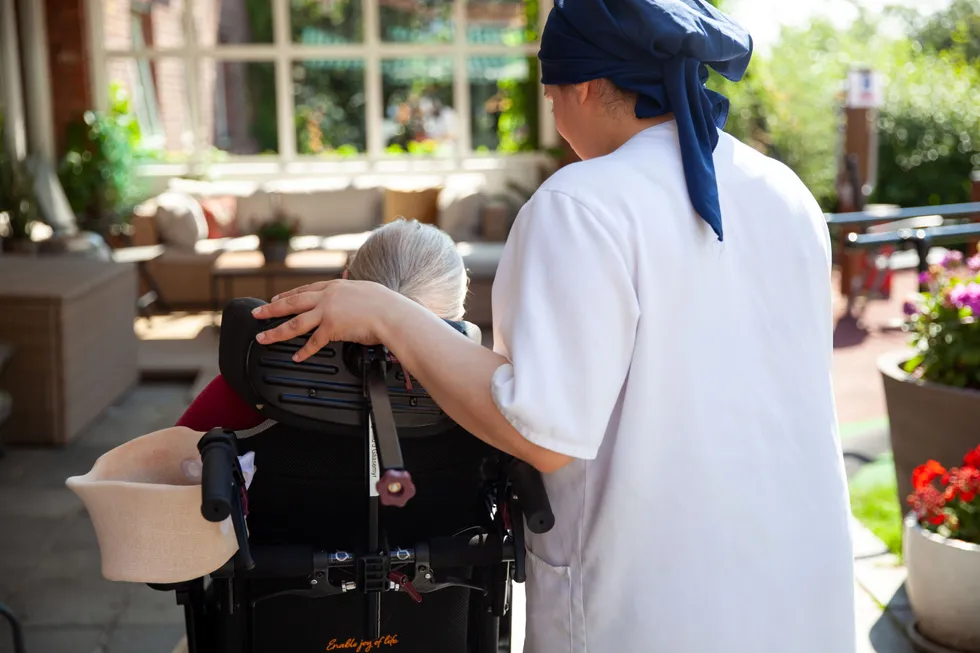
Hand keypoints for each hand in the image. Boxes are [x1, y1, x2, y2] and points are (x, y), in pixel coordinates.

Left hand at [251, 279, 395, 361]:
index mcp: (335, 286)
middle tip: (257, 314)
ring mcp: (327, 312)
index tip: (276, 299)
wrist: (392, 314)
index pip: (305, 290)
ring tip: (263, 338)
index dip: (288, 295)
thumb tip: (352, 300)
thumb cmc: (386, 304)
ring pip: (295, 323)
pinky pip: (314, 342)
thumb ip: (352, 295)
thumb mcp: (366, 291)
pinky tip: (296, 357)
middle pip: (292, 303)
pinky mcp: (331, 328)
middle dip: (271, 309)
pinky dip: (304, 351)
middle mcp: (327, 297)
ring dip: (276, 332)